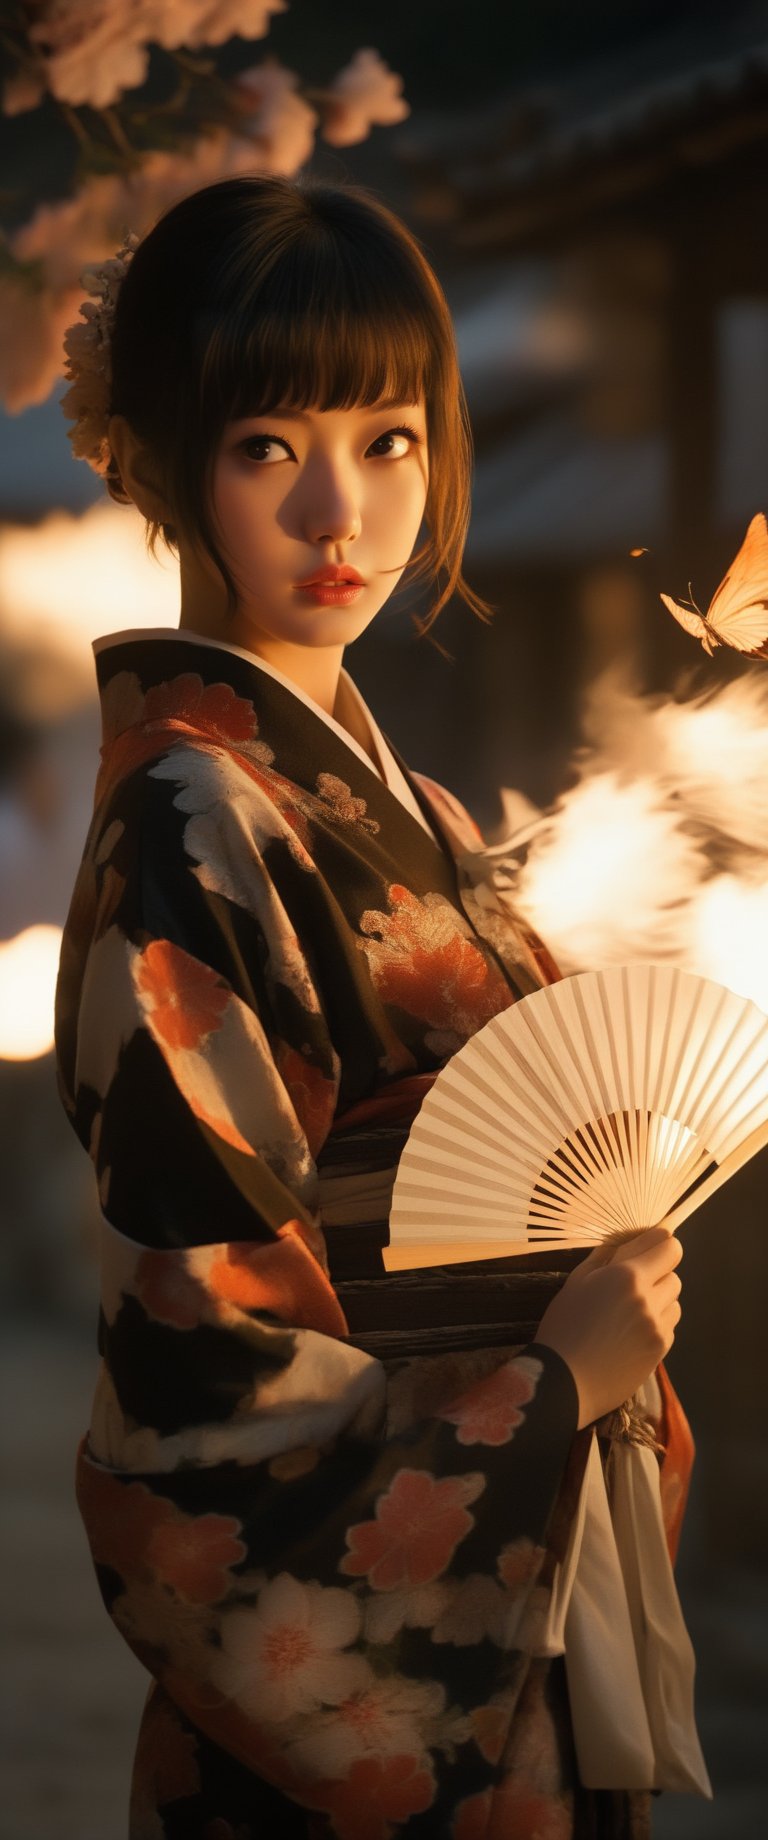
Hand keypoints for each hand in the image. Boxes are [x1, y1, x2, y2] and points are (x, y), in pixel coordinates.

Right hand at [536, 1226, 682, 1428]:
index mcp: (628, 1277)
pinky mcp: (661, 1351)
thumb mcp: (575, 1283)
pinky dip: (656, 1323)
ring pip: (674, 1301)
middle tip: (629, 1285)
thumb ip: (604, 1258)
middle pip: (674, 1274)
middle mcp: (650, 1300)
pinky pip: (669, 1326)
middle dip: (656, 1273)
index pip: (669, 1247)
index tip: (647, 1248)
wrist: (566, 1383)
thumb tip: (622, 1243)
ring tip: (629, 1312)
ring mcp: (658, 1328)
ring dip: (659, 1300)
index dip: (659, 1244)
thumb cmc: (563, 1328)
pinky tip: (630, 1333)